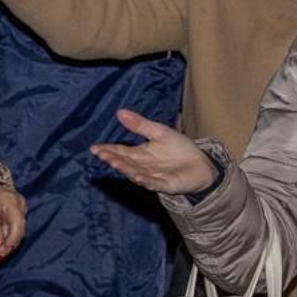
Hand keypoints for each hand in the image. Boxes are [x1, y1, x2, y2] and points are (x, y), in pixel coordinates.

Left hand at [0, 176, 25, 262]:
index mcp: (14, 202)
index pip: (17, 226)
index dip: (10, 243)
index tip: (0, 255)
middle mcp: (21, 206)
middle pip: (19, 231)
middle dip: (7, 245)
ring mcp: (20, 210)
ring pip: (14, 231)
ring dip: (1, 240)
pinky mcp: (16, 214)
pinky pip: (10, 228)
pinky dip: (0, 234)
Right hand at [91, 108, 218, 194]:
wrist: (201, 164)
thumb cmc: (179, 149)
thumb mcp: (160, 132)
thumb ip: (141, 125)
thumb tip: (119, 112)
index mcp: (140, 154)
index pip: (121, 151)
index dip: (108, 150)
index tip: (95, 148)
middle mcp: (143, 166)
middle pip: (125, 162)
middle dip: (113, 158)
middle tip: (102, 154)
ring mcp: (153, 176)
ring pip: (136, 173)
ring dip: (126, 169)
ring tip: (115, 163)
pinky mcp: (166, 184)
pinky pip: (154, 183)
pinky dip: (146, 181)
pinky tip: (138, 178)